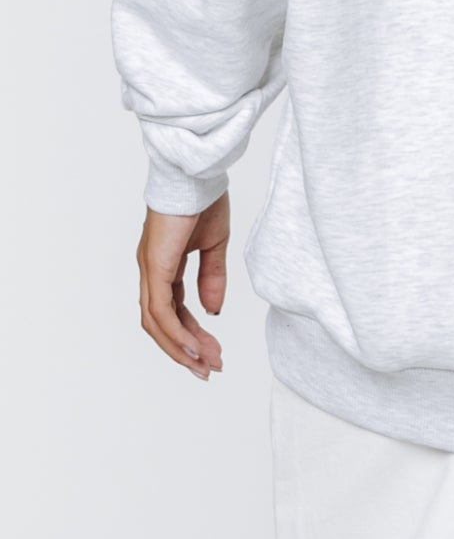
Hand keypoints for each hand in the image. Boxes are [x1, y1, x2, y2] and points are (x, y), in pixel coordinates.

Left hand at [136, 191, 228, 381]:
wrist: (196, 172)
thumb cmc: (203, 198)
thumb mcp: (215, 244)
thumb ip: (212, 277)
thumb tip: (212, 312)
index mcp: (164, 264)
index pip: (174, 309)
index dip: (192, 333)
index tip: (213, 351)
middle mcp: (151, 270)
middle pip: (162, 323)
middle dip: (186, 348)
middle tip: (210, 368)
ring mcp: (150, 269)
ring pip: (158, 323)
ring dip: (181, 347)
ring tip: (205, 364)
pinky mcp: (155, 266)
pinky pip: (161, 310)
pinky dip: (176, 332)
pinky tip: (193, 346)